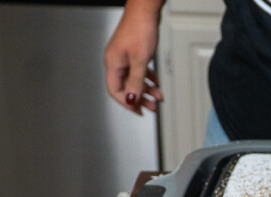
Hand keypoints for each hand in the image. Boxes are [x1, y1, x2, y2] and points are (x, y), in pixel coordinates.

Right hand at [104, 0, 164, 114]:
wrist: (145, 10)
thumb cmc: (140, 29)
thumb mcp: (140, 61)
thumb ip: (136, 82)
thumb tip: (131, 99)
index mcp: (113, 63)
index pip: (115, 91)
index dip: (127, 103)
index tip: (139, 111)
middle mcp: (115, 60)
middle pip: (125, 87)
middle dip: (139, 98)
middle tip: (151, 107)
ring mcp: (123, 56)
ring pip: (133, 79)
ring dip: (146, 89)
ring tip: (157, 96)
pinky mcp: (131, 52)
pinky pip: (137, 70)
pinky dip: (147, 78)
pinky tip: (155, 81)